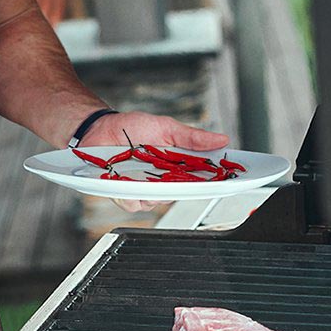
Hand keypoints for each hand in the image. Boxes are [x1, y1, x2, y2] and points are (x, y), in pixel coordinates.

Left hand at [80, 111, 229, 213]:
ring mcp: (144, 189)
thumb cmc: (132, 128)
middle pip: (182, 194)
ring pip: (157, 202)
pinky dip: (130, 193)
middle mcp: (163, 181)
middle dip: (182, 186)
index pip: (202, 179)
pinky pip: (134, 203)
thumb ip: (192, 137)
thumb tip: (221, 139)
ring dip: (152, 188)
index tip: (230, 180)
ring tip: (142, 169)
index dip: (217, 181)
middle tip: (177, 173)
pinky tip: (125, 179)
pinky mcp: (124, 194)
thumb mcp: (166, 127)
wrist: (100, 129)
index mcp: (177, 166)